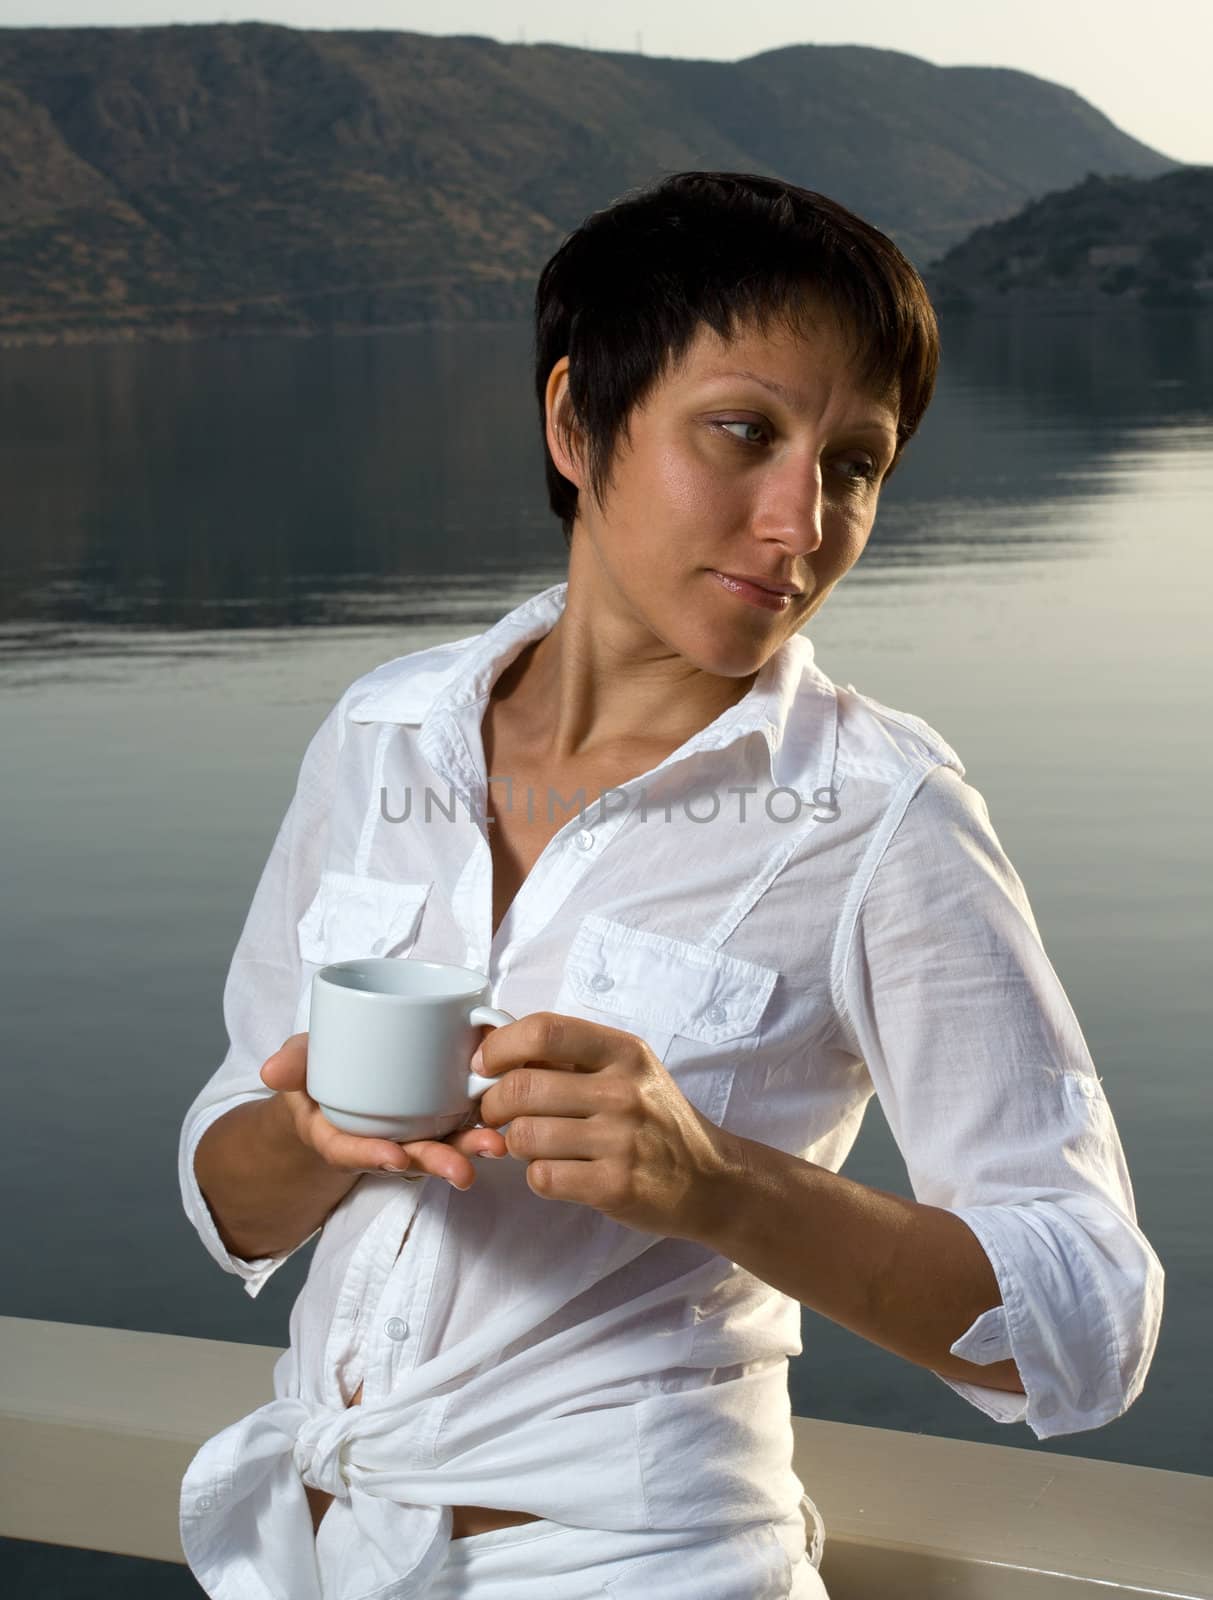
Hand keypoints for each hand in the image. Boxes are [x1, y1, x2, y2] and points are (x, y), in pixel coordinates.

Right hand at [259, 1033, 508, 1189]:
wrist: (339, 1079)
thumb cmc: (320, 1072)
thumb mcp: (300, 1066)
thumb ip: (293, 1064)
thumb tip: (272, 1070)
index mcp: (340, 1135)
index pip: (351, 1153)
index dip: (372, 1157)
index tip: (392, 1158)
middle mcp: (382, 1140)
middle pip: (409, 1157)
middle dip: (437, 1163)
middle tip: (462, 1171)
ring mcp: (414, 1130)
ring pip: (443, 1144)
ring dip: (471, 1148)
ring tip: (497, 1148)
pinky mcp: (442, 1112)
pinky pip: (463, 1119)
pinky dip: (483, 1118)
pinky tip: (508, 1115)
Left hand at [471, 1012, 737, 1241]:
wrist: (709, 1179)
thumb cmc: (654, 1119)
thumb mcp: (626, 1071)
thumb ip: (568, 1055)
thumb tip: (490, 1042)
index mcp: (623, 1052)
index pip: (545, 1030)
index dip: (500, 1046)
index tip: (484, 1065)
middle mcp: (624, 1091)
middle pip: (522, 1087)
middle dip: (492, 1104)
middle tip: (494, 1114)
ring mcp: (621, 1140)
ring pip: (524, 1136)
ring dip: (514, 1143)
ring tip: (531, 1144)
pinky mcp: (616, 1186)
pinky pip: (543, 1177)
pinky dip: (537, 1177)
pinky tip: (557, 1171)